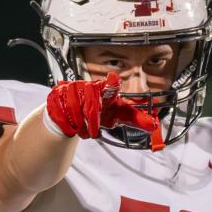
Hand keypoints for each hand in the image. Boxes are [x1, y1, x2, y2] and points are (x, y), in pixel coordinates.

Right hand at [45, 72, 164, 149]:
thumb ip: (135, 119)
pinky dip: (68, 126)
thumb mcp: (118, 115)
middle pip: (91, 108)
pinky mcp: (56, 97)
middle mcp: (87, 86)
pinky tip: (71, 125)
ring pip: (75, 113)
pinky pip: (63, 117)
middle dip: (92, 124)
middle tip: (93, 132)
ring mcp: (70, 90)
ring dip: (80, 127)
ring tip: (83, 129)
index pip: (109, 86)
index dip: (111, 84)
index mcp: (104, 90)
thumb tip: (154, 126)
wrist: (72, 111)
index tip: (113, 79)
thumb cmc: (98, 111)